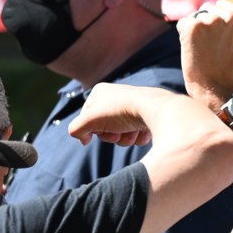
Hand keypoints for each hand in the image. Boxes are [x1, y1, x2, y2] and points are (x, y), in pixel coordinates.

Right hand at [69, 83, 187, 145]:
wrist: (155, 110)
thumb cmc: (121, 111)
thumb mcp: (91, 120)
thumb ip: (77, 129)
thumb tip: (83, 139)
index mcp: (100, 93)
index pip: (87, 119)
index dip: (91, 130)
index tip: (96, 133)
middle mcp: (117, 97)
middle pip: (105, 128)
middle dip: (111, 136)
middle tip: (118, 133)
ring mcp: (133, 107)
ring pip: (122, 134)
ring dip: (126, 139)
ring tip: (133, 132)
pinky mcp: (148, 117)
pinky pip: (138, 135)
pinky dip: (139, 137)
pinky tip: (143, 132)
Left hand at [176, 0, 232, 109]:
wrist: (216, 87)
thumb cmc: (224, 66)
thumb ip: (226, 19)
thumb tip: (206, 5)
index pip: (221, 7)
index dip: (218, 26)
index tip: (223, 44)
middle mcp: (230, 16)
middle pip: (207, 9)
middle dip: (206, 27)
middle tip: (212, 50)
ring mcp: (211, 20)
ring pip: (194, 17)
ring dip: (195, 33)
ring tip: (204, 51)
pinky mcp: (194, 26)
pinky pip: (183, 24)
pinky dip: (184, 37)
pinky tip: (195, 51)